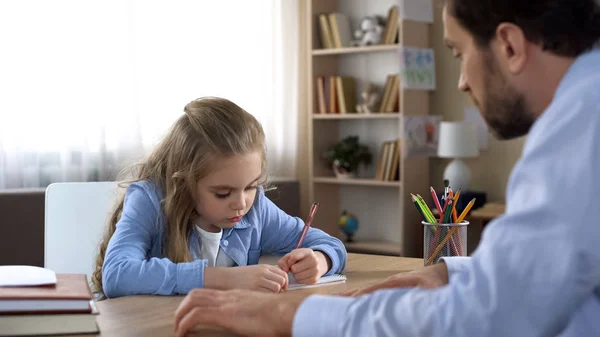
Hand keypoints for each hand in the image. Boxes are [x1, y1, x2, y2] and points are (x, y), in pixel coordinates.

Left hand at [174, 288, 307, 336]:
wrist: (284, 312)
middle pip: (196, 293)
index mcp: (236, 295)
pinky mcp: (224, 313)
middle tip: (178, 320)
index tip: (191, 313)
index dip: (196, 301)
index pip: (209, 293)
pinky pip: (196, 316)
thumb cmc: (278, 315)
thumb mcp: (258, 311)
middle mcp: (228, 295)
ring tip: (178, 328)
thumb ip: (248, 313)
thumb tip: (246, 321)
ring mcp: (225, 302)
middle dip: (183, 307)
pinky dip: (185, 323)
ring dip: (180, 314)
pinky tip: (183, 333)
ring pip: (193, 300)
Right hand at [204, 265, 287, 292]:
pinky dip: (267, 298)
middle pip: (282, 281)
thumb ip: (268, 274)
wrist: (225, 278)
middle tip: (276, 295)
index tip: (281, 289)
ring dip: (275, 294)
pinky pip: (267, 294)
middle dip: (282, 289)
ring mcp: (258, 280)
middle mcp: (263, 272)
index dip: (285, 283)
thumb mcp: (256, 271)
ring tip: (268, 298)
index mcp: (265, 267)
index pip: (283, 274)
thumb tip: (280, 282)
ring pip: (276, 288)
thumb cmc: (240, 277)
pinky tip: (262, 300)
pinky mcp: (253, 289)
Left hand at [277, 248, 329, 283]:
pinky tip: (303, 275)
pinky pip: (301, 281)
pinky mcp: (315, 279)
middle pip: (294, 268)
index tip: (289, 263)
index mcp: (308, 252)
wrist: (318, 264)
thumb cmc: (302, 259)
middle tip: (295, 267)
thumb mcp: (293, 255)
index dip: (288, 261)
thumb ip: (284, 260)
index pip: (294, 257)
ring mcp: (316, 270)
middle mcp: (314, 260)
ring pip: (297, 276)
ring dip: (296, 275)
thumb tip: (284, 270)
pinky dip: (300, 279)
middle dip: (292, 268)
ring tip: (299, 271)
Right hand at [340, 261, 448, 295]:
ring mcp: (389, 284)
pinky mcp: (391, 287)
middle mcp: (389, 282)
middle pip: (365, 289)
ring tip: (338, 300)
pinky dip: (361, 295)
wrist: (442, 273)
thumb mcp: (429, 291)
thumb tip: (411, 308)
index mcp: (396, 282)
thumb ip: (419, 298)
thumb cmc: (436, 283)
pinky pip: (372, 292)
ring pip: (367, 290)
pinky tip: (355, 300)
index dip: (361, 295)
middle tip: (334, 301)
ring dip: (352, 295)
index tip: (349, 301)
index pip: (374, 289)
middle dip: (350, 295)